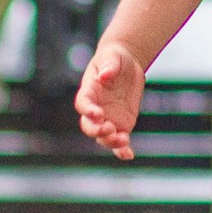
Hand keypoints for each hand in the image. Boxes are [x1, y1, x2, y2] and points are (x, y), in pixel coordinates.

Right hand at [75, 42, 146, 159]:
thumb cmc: (115, 57)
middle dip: (97, 130)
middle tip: (109, 128)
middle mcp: (95, 109)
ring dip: (110, 142)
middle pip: (89, 126)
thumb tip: (105, 75)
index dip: (88, 111)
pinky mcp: (121, 125)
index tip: (97, 113)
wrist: (127, 64)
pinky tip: (128, 155)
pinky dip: (122, 150)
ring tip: (123, 140)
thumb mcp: (113, 56)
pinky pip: (119, 141)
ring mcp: (108, 119)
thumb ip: (109, 65)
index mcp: (89, 91)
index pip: (83, 104)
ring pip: (103, 137)